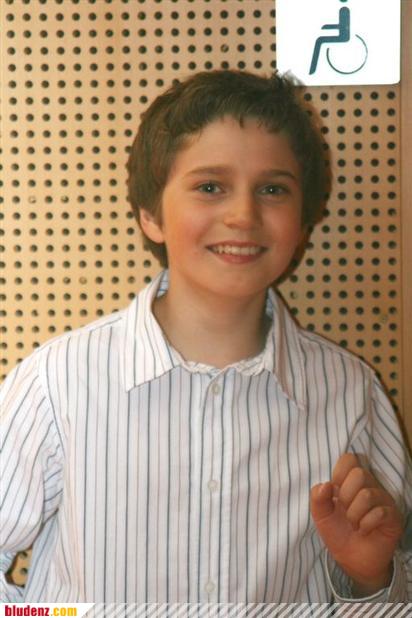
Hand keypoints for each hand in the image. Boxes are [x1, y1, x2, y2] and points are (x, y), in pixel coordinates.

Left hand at [310, 453, 403, 596]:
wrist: (352, 561)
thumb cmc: (338, 533)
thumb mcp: (320, 515)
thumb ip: (317, 498)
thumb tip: (325, 484)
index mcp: (351, 481)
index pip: (349, 459)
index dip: (339, 473)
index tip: (335, 492)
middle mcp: (370, 486)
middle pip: (359, 474)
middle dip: (346, 496)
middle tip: (345, 512)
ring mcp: (384, 501)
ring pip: (368, 495)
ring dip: (354, 514)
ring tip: (354, 525)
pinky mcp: (393, 517)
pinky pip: (380, 513)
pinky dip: (366, 524)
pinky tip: (364, 530)